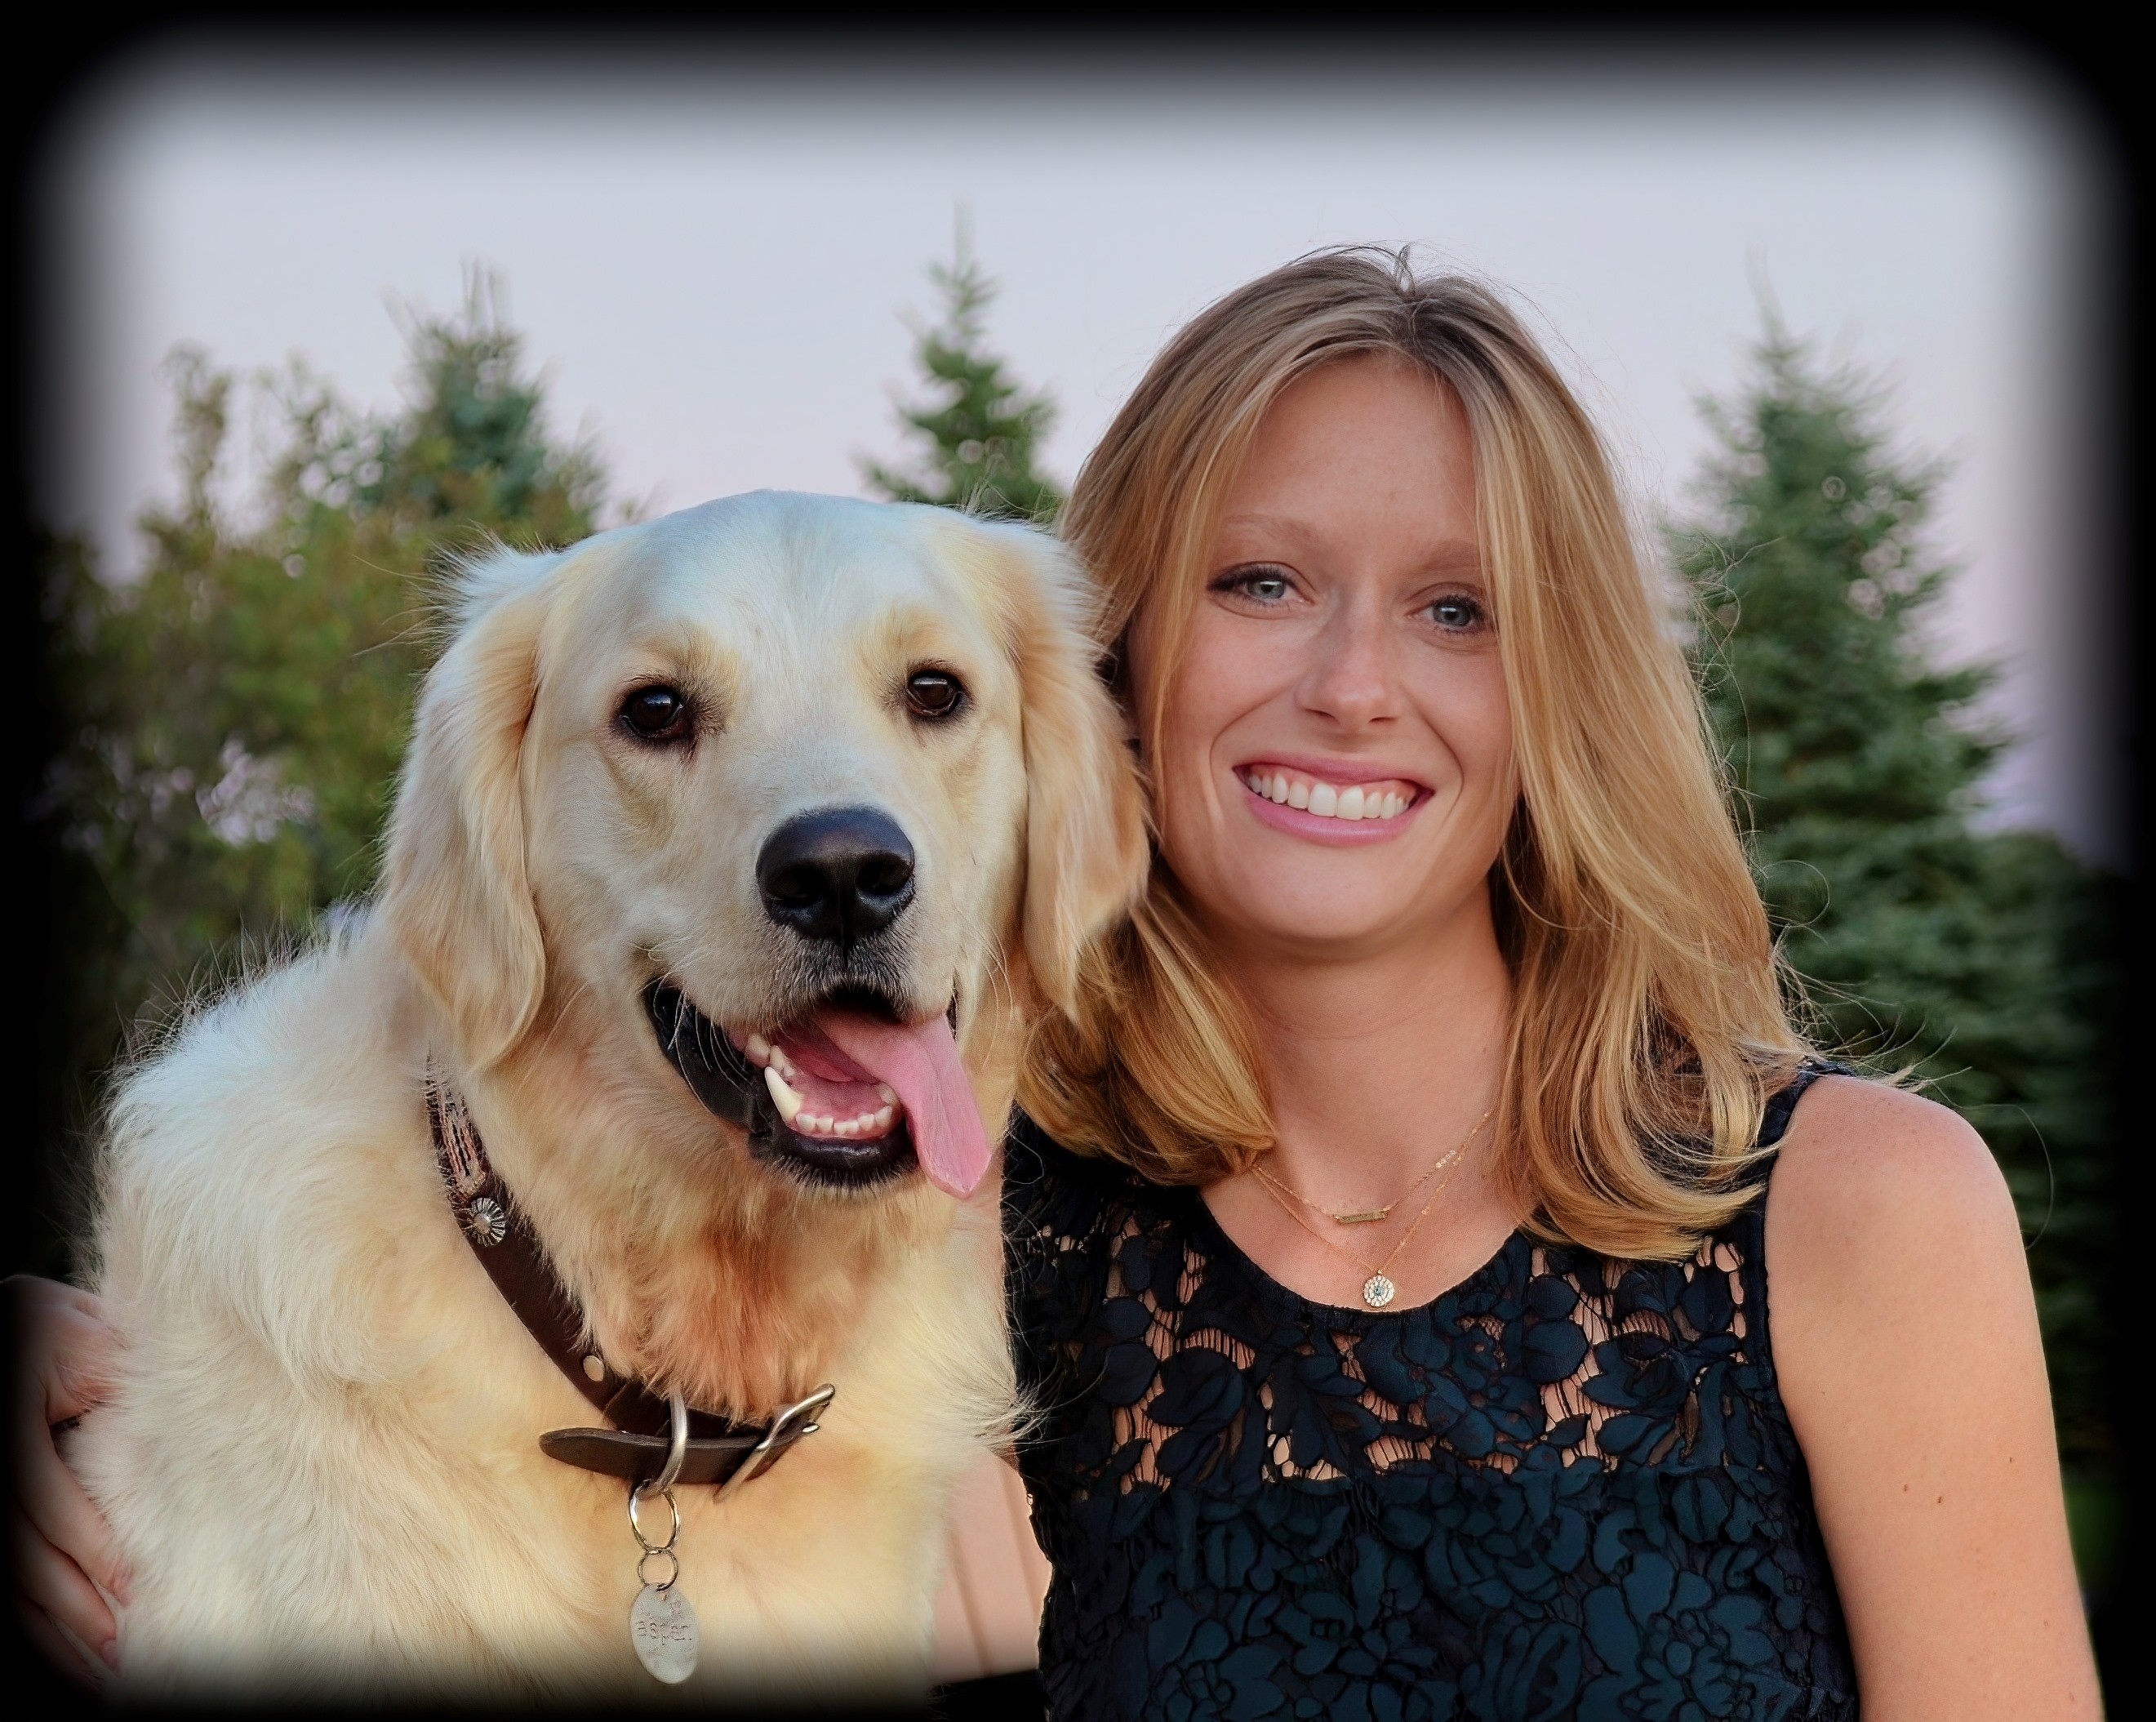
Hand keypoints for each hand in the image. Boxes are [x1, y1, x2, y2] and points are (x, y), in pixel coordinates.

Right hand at [8, 1275, 124, 1681]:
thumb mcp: (87, 1345)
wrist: (11, 1326)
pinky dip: (39, 1617)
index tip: (129, 1588)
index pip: (40, 1502)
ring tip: (99, 1669)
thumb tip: (179, 1443)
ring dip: (53, 1628)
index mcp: (9, 1421)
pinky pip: (9, 1577)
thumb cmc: (57, 1332)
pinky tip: (72, 1648)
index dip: (84, 1548)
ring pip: (10, 1579)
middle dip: (71, 1607)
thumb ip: (114, 1385)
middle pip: (21, 1555)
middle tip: (119, 1650)